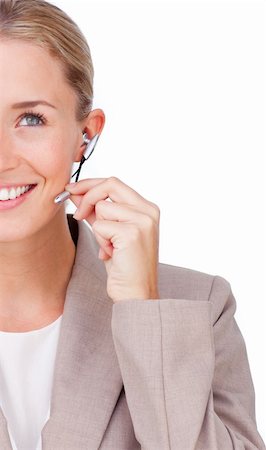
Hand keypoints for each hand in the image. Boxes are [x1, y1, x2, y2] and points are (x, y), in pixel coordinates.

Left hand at [65, 177, 159, 302]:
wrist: (136, 293)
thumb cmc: (124, 266)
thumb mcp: (109, 233)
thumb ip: (96, 211)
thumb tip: (76, 193)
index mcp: (147, 208)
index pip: (115, 183)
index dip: (91, 184)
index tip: (72, 189)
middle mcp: (148, 211)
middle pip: (110, 184)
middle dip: (87, 196)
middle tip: (78, 214)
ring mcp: (143, 220)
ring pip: (103, 207)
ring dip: (98, 228)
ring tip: (109, 247)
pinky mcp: (133, 232)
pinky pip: (100, 225)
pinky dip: (100, 240)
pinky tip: (111, 253)